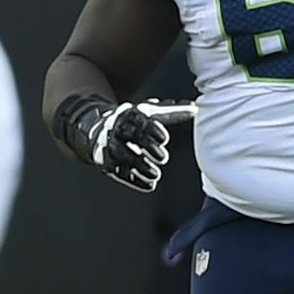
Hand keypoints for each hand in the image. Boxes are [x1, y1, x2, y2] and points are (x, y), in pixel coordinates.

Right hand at [62, 96, 193, 192]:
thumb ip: (171, 113)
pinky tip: (149, 185)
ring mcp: (107, 146)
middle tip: (163, 158)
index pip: (137, 120)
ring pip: (121, 156)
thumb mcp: (148, 114)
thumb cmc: (132, 123)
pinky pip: (117, 172)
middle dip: (145, 147)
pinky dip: (133, 180)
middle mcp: (114, 128)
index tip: (164, 139)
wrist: (99, 131)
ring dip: (138, 166)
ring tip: (155, 175)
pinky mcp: (105, 162)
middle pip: (128, 136)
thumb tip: (195, 109)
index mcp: (126, 114)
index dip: (150, 129)